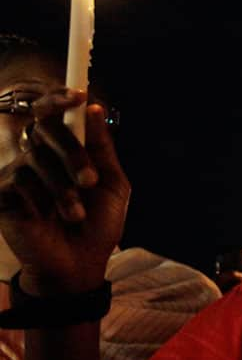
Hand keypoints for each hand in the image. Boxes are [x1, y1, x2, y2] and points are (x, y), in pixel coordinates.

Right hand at [0, 89, 130, 295]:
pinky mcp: (2, 192)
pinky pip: (19, 179)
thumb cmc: (98, 224)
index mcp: (66, 150)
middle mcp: (39, 154)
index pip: (55, 113)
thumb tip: (93, 107)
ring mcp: (18, 172)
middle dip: (73, 153)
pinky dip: (41, 199)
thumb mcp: (112, 184)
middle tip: (89, 180)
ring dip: (62, 187)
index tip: (78, 96)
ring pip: (36, 156)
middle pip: (46, 127)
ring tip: (75, 214)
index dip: (60, 98)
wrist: (80, 263)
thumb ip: (102, 148)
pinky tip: (47, 217)